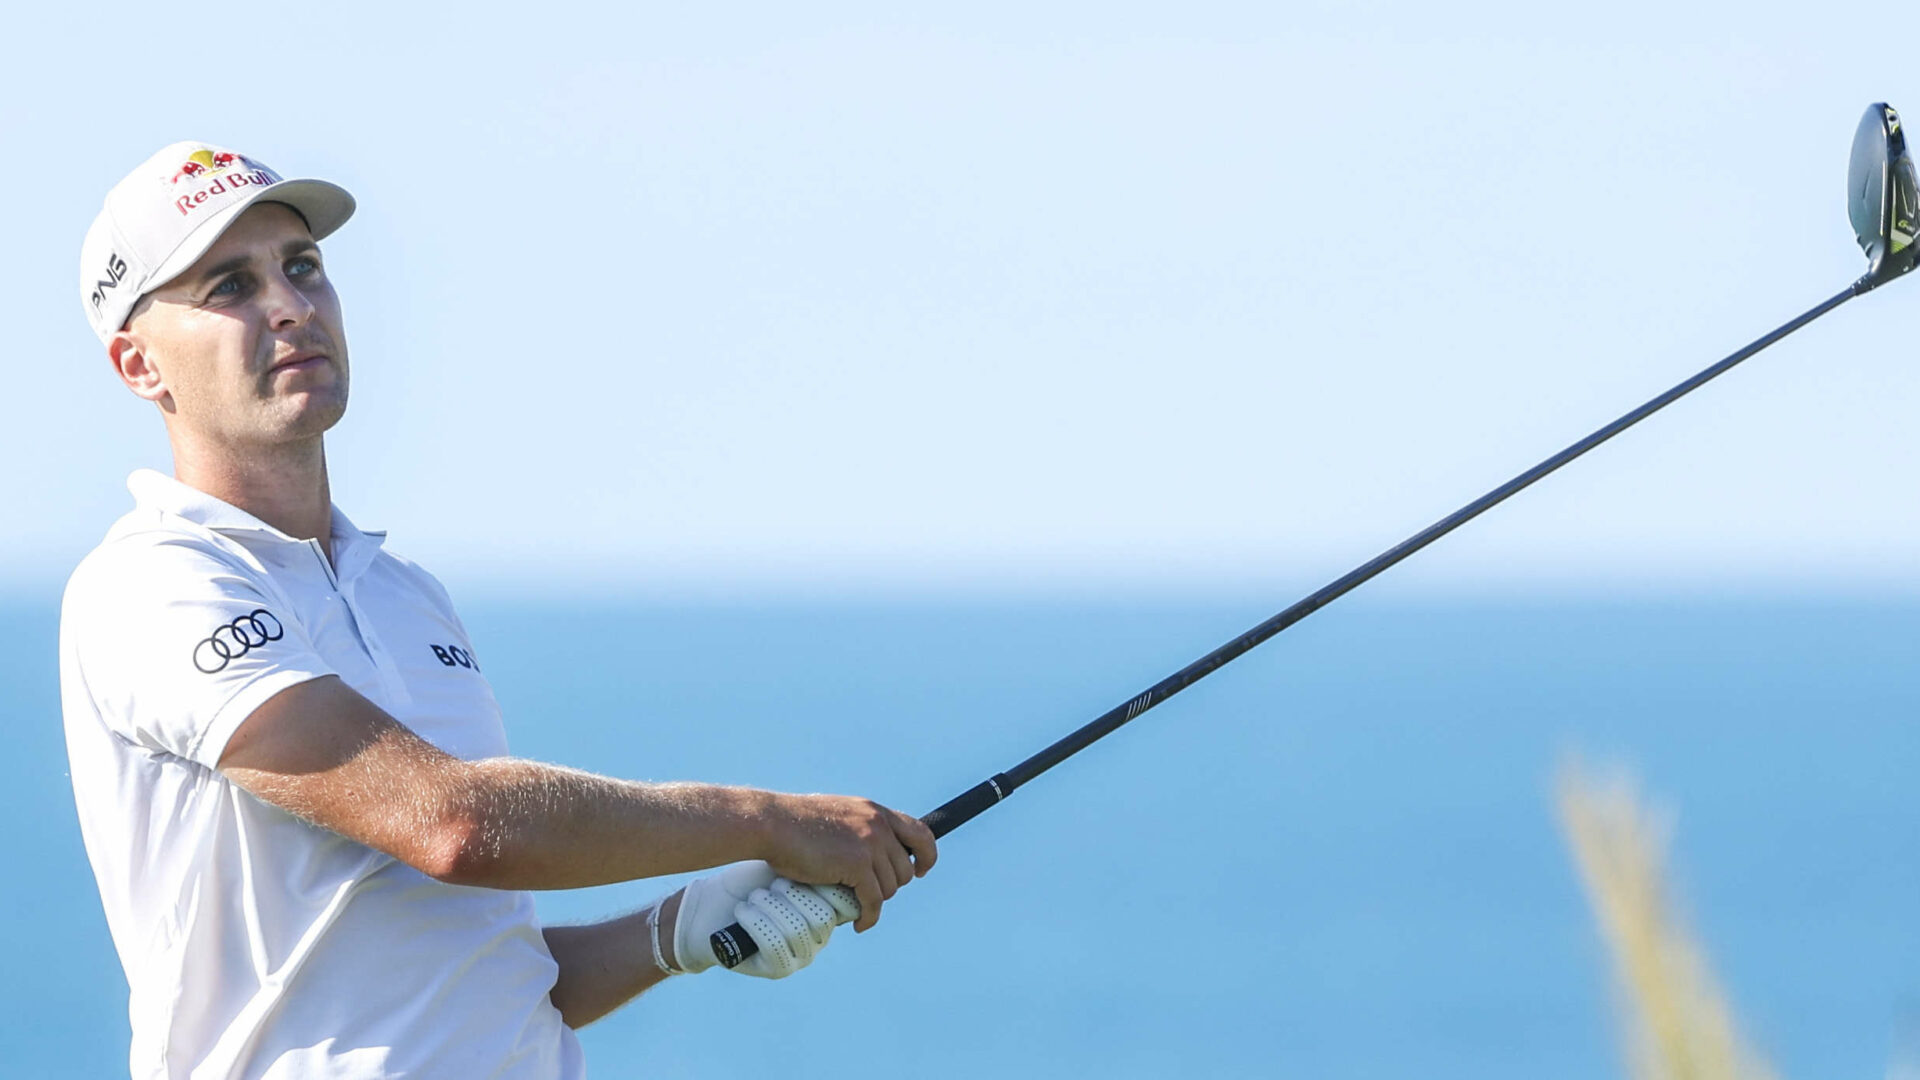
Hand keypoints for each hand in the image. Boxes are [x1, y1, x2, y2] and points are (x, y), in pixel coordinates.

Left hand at [666, 862, 861, 977]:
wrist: (709, 907)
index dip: (821, 885)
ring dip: (771, 907)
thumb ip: (818, 864)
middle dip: (793, 894)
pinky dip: (756, 923)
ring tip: (754, 896)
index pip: (845, 904)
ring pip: (797, 930)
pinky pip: (775, 946)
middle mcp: (820, 937)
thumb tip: (849, 855)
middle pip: (823, 917)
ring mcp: (801, 955)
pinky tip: (743, 911)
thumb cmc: (749, 879)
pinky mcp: (779, 969)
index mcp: (828, 910)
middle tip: (772, 885)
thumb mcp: (787, 866)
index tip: (794, 871)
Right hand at [759, 794, 936, 931]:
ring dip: (875, 901)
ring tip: (857, 904)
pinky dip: (869, 916)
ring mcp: (869, 844)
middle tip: (870, 894)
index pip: (920, 832)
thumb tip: (871, 852)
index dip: (927, 855)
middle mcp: (878, 825)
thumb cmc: (796, 823)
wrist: (773, 824)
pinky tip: (859, 923)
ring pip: (890, 887)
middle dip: (891, 885)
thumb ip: (859, 829)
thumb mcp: (838, 816)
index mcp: (875, 811)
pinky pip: (874, 900)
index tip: (921, 871)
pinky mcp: (856, 864)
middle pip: (905, 868)